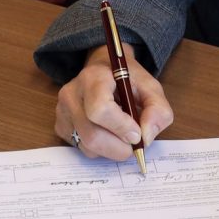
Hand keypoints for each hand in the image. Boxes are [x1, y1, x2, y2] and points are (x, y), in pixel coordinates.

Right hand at [54, 46, 172, 162]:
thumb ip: (158, 109)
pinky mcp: (60, 126)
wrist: (105, 69)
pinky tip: (108, 133)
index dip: (121, 127)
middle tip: (135, 144)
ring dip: (111, 149)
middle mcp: (72, 93)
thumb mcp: (151, 87)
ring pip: (87, 146)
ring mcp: (63, 111)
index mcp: (94, 77)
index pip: (100, 109)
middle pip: (92, 134)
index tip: (137, 134)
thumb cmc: (128, 79)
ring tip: (123, 135)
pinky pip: (81, 148)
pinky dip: (100, 149)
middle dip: (119, 147)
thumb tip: (146, 137)